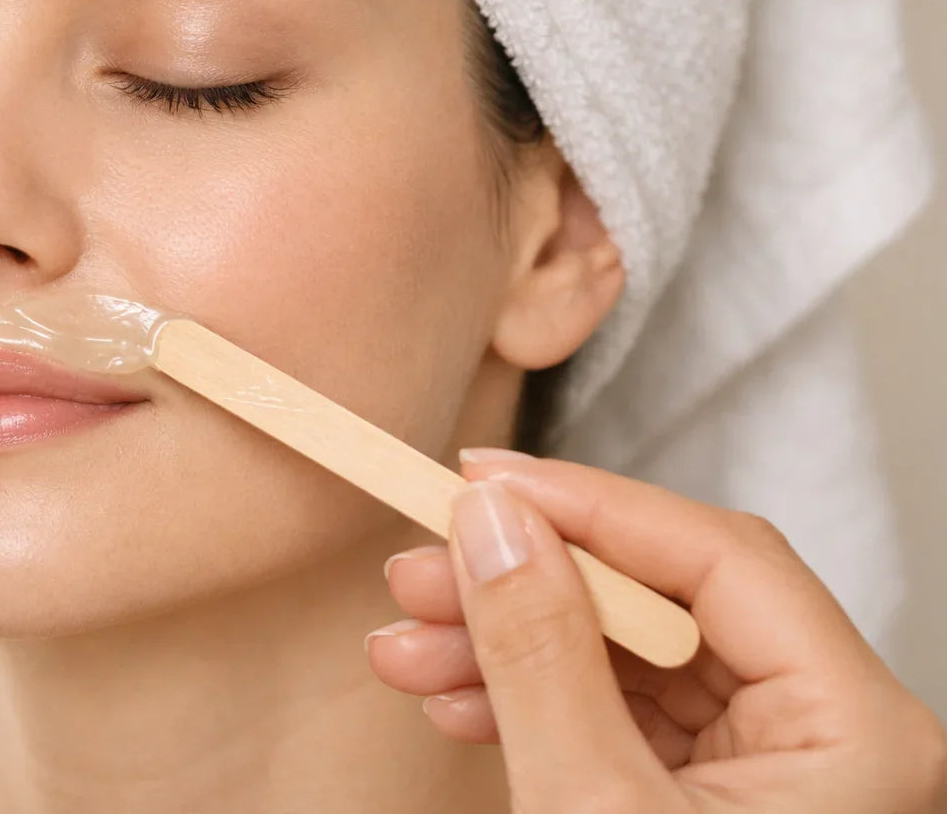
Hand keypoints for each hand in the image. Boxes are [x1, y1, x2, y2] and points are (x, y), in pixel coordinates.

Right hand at [364, 448, 946, 812]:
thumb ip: (541, 655)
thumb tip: (493, 519)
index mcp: (860, 737)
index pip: (722, 560)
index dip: (593, 504)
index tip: (481, 480)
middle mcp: (831, 741)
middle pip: (666, 605)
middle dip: (527, 585)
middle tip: (415, 570)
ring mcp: (770, 776)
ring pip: (628, 660)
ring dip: (507, 643)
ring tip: (402, 648)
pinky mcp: (709, 803)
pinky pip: (616, 718)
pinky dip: (528, 700)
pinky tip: (448, 699)